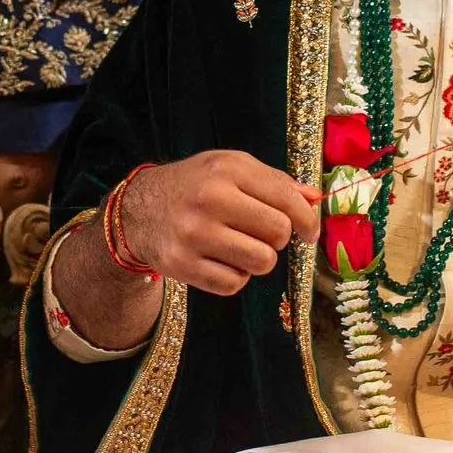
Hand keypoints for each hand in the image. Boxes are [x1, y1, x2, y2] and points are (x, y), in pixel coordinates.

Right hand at [117, 149, 319, 295]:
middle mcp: (209, 200)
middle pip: (278, 233)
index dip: (308, 220)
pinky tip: (221, 260)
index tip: (309, 231)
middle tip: (261, 233)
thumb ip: (275, 182)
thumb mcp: (230, 168)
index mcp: (227, 170)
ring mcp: (193, 234)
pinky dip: (235, 276)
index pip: (287, 200)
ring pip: (262, 262)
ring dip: (258, 259)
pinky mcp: (182, 265)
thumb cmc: (195, 186)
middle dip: (277, 237)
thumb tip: (315, 199)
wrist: (138, 210)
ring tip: (240, 246)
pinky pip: (234, 284)